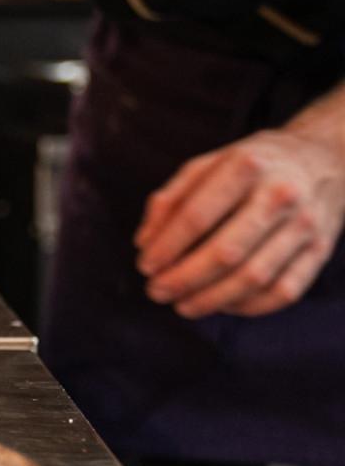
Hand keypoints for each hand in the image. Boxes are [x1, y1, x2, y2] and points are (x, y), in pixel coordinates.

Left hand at [134, 128, 344, 318]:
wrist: (321, 158)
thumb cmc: (249, 166)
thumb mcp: (206, 165)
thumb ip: (170, 200)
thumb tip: (144, 243)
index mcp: (245, 167)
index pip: (197, 216)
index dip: (166, 247)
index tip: (145, 266)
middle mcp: (279, 195)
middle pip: (226, 252)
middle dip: (184, 279)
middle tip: (156, 291)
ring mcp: (304, 225)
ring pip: (254, 278)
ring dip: (211, 299)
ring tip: (182, 305)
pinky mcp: (320, 250)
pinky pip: (284, 291)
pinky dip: (248, 307)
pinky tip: (221, 305)